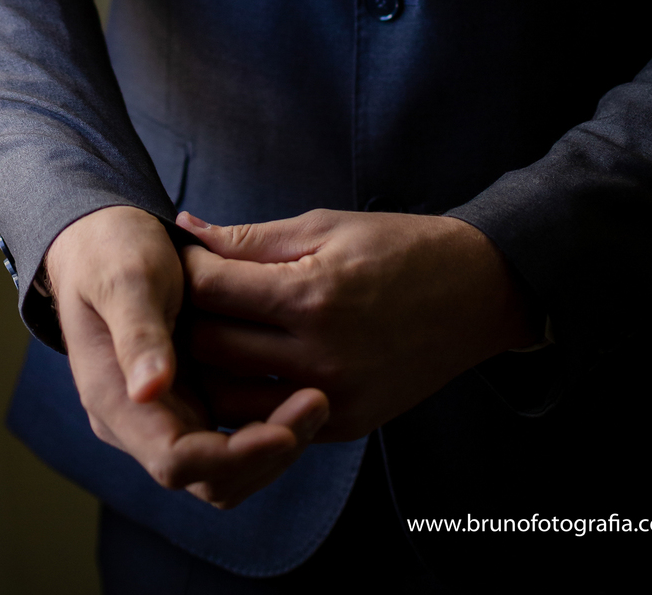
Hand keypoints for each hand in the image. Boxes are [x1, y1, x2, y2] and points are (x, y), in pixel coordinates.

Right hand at [44, 205, 328, 507]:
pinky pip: (234, 441)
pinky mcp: (189, 401)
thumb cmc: (111, 251)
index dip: (232, 455)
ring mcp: (165, 415)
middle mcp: (138, 422)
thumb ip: (138, 332)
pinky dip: (268, 428)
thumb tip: (148, 390)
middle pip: (209, 477)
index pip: (176, 459)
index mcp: (113, 398)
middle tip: (316, 405)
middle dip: (265, 454)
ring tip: (317, 400)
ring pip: (228, 470)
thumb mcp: (124, 278)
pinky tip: (301, 392)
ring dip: (274, 446)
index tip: (283, 431)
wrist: (101, 237)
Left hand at [178, 207, 536, 439]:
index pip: (212, 290)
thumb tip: (186, 231)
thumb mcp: (324, 226)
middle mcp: (319, 356)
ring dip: (206, 369)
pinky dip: (244, 398)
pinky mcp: (344, 425)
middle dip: (185, 321)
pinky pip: (269, 420)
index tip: (177, 259)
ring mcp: (332, 399)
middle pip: (211, 347)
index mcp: (312, 294)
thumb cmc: (397, 247)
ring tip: (200, 337)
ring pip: (229, 397)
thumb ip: (251, 239)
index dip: (185, 271)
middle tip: (176, 301)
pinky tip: (236, 368)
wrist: (475, 294)